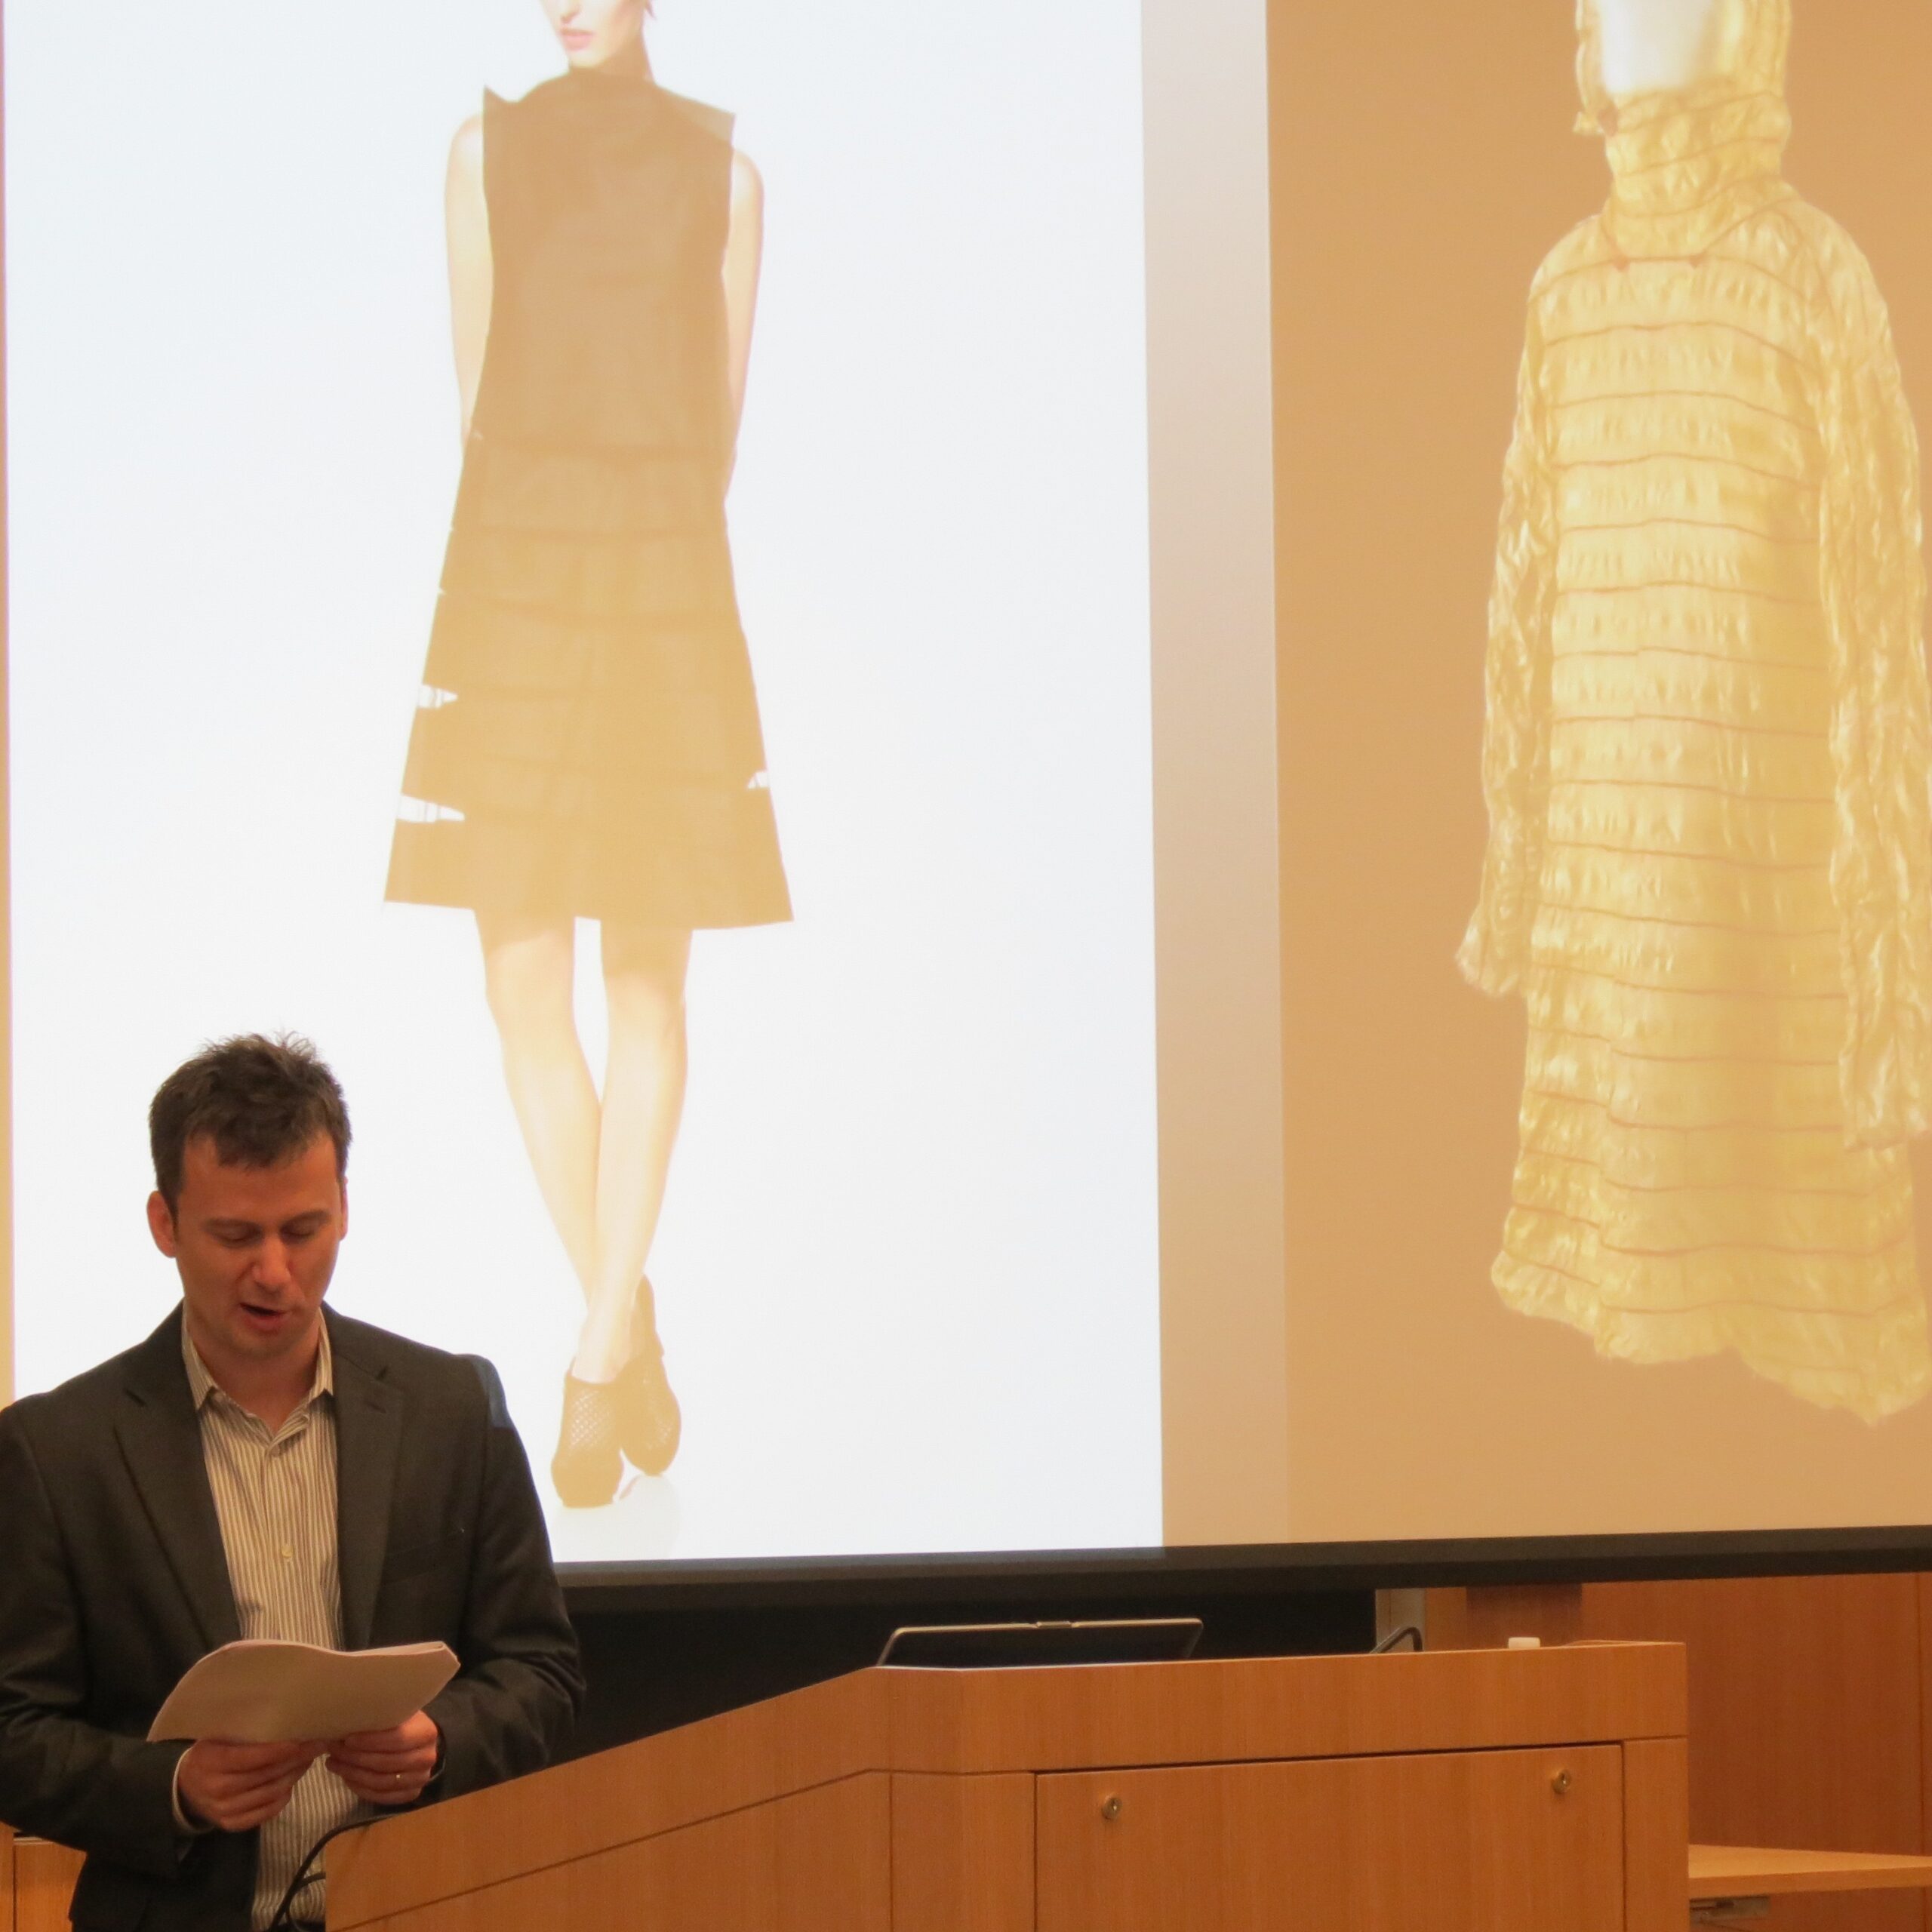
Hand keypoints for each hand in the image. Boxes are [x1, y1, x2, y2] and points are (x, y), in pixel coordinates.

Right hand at [177, 1739, 322, 1832]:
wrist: (185, 1789)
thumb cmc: (209, 1753)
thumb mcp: (218, 1737)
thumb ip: (244, 1732)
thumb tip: (284, 1717)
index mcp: (212, 1762)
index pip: (252, 1758)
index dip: (280, 1750)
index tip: (303, 1739)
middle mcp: (218, 1790)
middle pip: (266, 1775)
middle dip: (296, 1759)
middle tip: (316, 1745)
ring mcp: (225, 1811)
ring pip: (271, 1793)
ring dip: (294, 1775)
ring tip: (308, 1759)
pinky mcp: (232, 1825)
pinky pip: (266, 1812)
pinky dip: (283, 1797)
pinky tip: (291, 1781)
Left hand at [324, 1710, 440, 1806]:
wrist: (418, 1741)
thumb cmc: (402, 1722)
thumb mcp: (395, 1712)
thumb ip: (376, 1716)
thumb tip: (341, 1721)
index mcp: (426, 1732)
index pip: (397, 1739)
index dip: (371, 1741)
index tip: (347, 1738)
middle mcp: (427, 1758)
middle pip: (387, 1763)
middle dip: (356, 1758)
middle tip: (334, 1751)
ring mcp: (420, 1779)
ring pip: (382, 1782)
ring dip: (353, 1774)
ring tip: (334, 1763)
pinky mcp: (411, 1794)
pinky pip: (381, 1796)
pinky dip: (361, 1789)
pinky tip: (346, 1777)